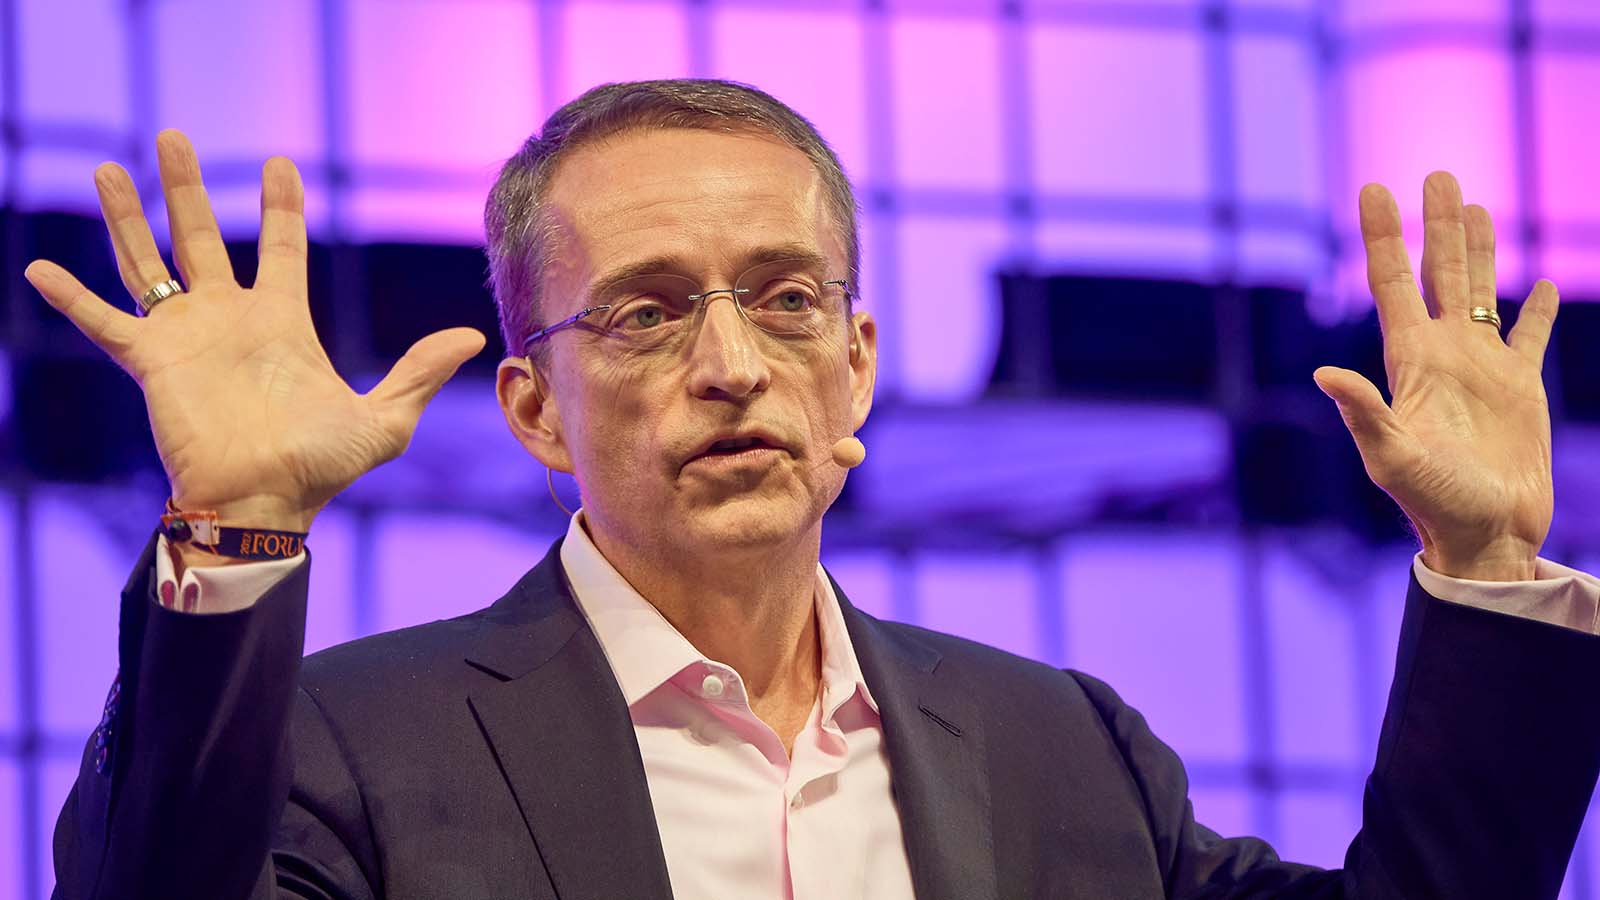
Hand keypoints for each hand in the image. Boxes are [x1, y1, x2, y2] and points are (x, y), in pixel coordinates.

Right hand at [24, 130, 484, 558]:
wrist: (265, 504)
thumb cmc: (321, 468)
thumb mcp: (384, 418)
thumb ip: (419, 373)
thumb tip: (472, 338)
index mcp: (282, 321)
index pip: (281, 247)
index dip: (280, 206)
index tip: (278, 163)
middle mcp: (229, 318)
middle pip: (201, 235)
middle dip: (187, 186)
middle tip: (172, 136)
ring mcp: (186, 337)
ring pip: (148, 261)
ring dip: (126, 216)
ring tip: (108, 168)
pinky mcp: (150, 363)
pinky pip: (103, 322)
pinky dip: (71, 297)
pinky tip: (37, 268)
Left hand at [1313, 171, 1556, 581]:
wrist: (1485, 535)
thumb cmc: (1433, 503)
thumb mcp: (1392, 457)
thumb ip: (1363, 413)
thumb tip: (1322, 373)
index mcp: (1410, 361)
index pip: (1393, 282)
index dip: (1383, 236)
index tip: (1374, 187)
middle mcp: (1444, 354)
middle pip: (1439, 272)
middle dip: (1434, 224)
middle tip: (1435, 173)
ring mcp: (1482, 368)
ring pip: (1480, 291)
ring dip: (1477, 249)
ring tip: (1472, 205)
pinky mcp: (1521, 389)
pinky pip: (1530, 338)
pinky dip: (1537, 310)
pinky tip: (1542, 285)